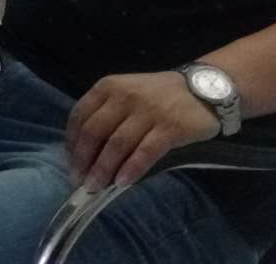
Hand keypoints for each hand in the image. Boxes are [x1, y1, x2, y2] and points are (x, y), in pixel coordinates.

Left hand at [65, 71, 219, 191]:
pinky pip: (145, 151)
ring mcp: (148, 111)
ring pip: (117, 144)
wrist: (205, 89)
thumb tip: (84, 149)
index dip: (72, 142)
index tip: (70, 162)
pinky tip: (122, 183)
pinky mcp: (170, 127)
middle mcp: (124, 96)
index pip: (80, 116)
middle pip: (95, 132)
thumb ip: (106, 113)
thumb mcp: (126, 93)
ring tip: (96, 187)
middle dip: (83, 160)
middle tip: (79, 181)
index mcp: (108, 87)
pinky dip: (131, 169)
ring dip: (103, 169)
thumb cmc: (159, 96)